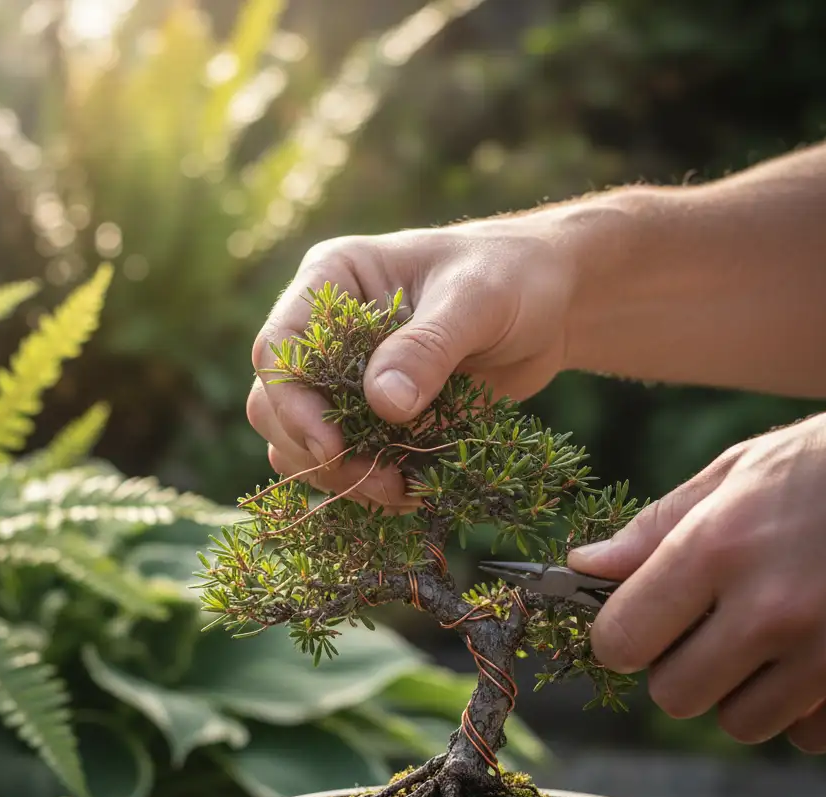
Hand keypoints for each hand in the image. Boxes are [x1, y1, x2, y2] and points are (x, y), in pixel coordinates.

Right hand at [248, 217, 579, 507]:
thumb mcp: (476, 300)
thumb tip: (384, 404)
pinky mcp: (372, 418)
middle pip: (274, 406)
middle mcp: (324, 334)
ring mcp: (344, 380)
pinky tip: (412, 492)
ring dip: (340, 478)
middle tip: (378, 480)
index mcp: (331, 283)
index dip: (292, 404)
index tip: (333, 447)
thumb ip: (428, 347)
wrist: (551, 304)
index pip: (278, 349)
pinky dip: (368, 486)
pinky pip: (347, 463)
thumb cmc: (512, 275)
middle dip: (315, 452)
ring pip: (300, 444)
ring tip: (401, 491)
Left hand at [569, 409, 825, 752]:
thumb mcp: (738, 472)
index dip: (618, 636)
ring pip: (739, 723)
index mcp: (719, 548)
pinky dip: (803, 709)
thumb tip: (584, 565)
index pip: (622, 639)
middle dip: (677, 668)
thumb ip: (656, 527)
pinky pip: (808, 736)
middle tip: (706, 629)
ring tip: (767, 638)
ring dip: (739, 691)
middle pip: (674, 695)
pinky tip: (816, 657)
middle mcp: (771, 610)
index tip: (635, 624)